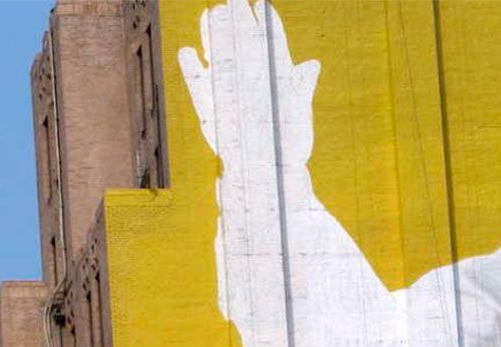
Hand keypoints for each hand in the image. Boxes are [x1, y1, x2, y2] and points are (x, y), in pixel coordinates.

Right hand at [178, 0, 320, 175]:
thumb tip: (311, 65)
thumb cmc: (290, 145)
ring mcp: (231, 95)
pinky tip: (188, 52)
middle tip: (232, 0)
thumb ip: (301, 89)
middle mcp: (251, 83)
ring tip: (211, 15)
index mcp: (275, 79)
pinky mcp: (214, 111)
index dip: (267, 25)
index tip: (263, 4)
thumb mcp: (299, 116)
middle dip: (238, 23)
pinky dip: (194, 72)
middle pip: (243, 47)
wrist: (270, 175)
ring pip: (220, 61)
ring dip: (215, 39)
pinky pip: (201, 88)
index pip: (272, 46)